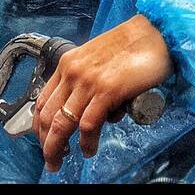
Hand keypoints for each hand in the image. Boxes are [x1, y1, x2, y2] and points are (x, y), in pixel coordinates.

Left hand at [33, 14, 173, 172]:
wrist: (155, 33)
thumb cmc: (132, 47)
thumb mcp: (97, 59)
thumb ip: (87, 80)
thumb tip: (87, 110)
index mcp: (69, 64)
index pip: (43, 100)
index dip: (39, 126)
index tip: (43, 139)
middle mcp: (73, 72)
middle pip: (47, 115)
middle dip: (45, 143)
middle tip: (51, 159)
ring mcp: (89, 81)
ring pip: (62, 123)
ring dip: (58, 148)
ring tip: (62, 161)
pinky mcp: (107, 90)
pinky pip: (88, 124)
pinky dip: (86, 141)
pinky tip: (88, 149)